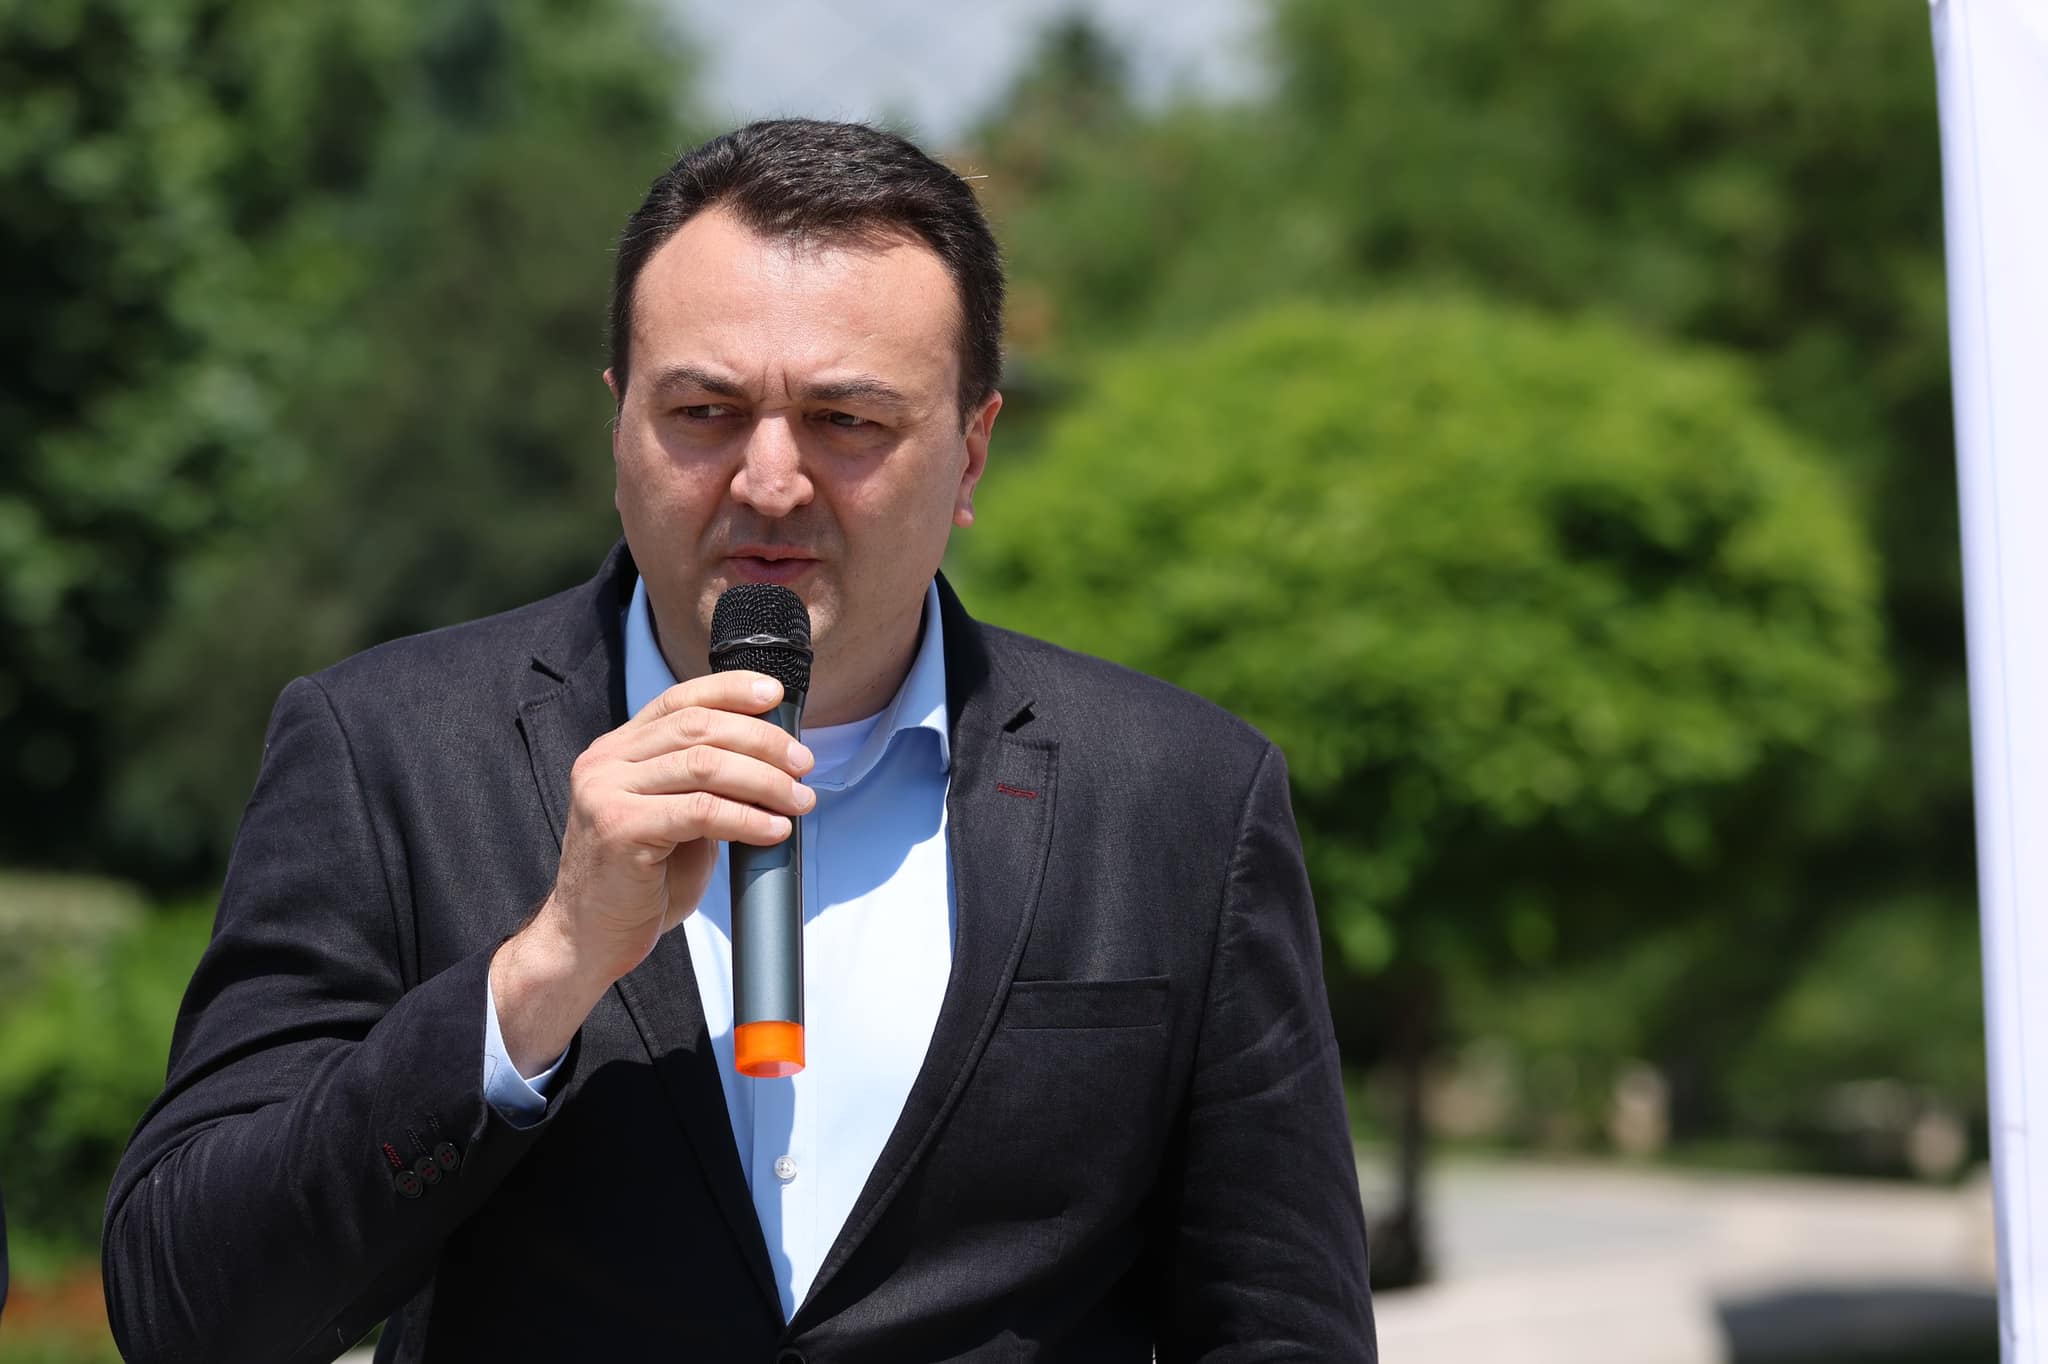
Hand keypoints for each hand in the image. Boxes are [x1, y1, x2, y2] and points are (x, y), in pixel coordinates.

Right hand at [490, 671, 813, 1074]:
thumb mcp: (673, 818)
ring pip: (704, 764)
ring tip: (800, 799)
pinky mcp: (619, 828)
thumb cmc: (641, 883)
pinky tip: (775, 830)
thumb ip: (703, 783)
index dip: (729, 689)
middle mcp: (605, 762)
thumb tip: (773, 760)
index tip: (774, 695)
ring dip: (764, 780)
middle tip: (803, 763)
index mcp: (616, 750)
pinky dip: (747, 818)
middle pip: (698, 727)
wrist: (589, 939)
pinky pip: (701, 812)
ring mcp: (606, 792)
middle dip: (761, 740)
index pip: (678, 701)